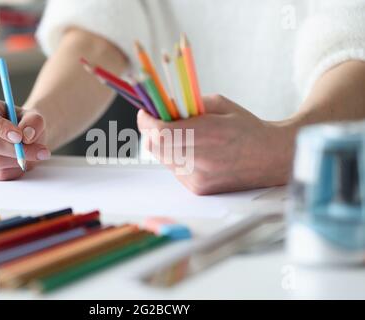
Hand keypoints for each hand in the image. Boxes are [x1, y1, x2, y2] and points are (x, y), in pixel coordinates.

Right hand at [0, 98, 50, 180]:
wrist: (26, 139)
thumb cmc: (27, 125)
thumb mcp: (35, 118)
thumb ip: (34, 122)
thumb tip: (26, 136)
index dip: (0, 128)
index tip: (20, 136)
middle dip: (19, 149)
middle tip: (40, 151)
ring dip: (19, 161)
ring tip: (32, 156)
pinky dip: (14, 171)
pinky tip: (20, 164)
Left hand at [137, 95, 294, 194]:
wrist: (271, 158)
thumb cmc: (246, 128)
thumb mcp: (219, 105)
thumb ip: (188, 104)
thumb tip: (161, 106)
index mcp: (208, 134)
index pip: (161, 131)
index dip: (147, 121)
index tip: (145, 112)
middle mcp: (201, 160)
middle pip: (155, 146)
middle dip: (152, 131)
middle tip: (159, 120)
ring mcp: (198, 178)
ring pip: (163, 158)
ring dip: (164, 144)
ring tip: (183, 136)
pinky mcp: (198, 189)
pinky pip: (174, 170)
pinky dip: (176, 158)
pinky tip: (194, 152)